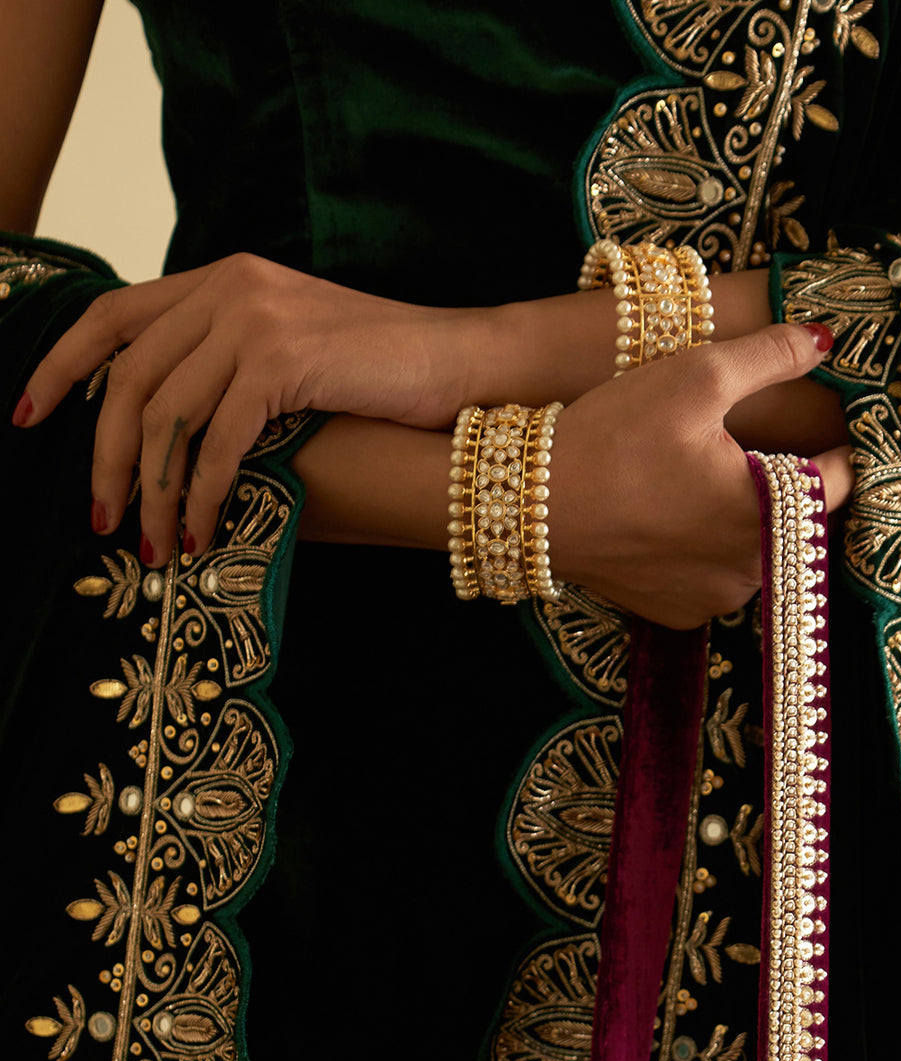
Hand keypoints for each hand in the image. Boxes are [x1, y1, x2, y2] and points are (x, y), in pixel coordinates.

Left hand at [11, 252, 483, 561]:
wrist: (462, 365)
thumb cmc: (382, 378)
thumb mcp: (291, 356)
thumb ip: (228, 367)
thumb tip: (168, 434)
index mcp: (222, 279)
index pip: (114, 314)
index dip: (62, 366)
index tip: (29, 416)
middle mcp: (229, 287)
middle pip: (128, 375)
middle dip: (102, 457)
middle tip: (99, 519)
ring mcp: (255, 318)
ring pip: (164, 415)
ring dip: (150, 492)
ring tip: (152, 546)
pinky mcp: (283, 359)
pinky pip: (216, 440)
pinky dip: (200, 495)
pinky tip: (200, 533)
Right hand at [550, 321, 851, 630]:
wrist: (534, 504)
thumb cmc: (615, 436)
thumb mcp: (697, 376)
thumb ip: (771, 356)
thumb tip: (825, 340)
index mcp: (774, 512)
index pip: (840, 481)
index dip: (841, 446)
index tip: (834, 425)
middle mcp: (755, 569)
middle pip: (800, 520)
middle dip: (789, 483)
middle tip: (754, 446)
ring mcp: (716, 598)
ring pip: (759, 551)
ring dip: (749, 520)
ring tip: (709, 480)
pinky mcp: (680, 613)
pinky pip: (717, 577)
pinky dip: (708, 551)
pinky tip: (677, 518)